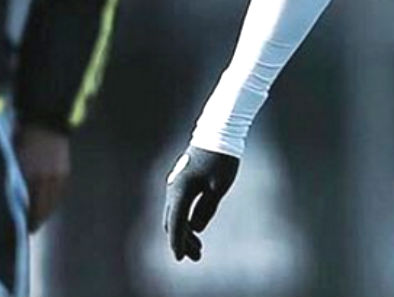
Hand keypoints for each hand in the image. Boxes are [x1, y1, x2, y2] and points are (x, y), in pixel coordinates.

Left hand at [15, 124, 70, 230]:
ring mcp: (58, 176)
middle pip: (43, 208)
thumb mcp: (14, 158)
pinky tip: (48, 204)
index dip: (27, 220)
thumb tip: (12, 197)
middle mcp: (47, 179)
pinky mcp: (65, 172)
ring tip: (39, 219)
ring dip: (46, 212)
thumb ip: (14, 178)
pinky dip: (54, 201)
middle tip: (30, 230)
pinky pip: (59, 193)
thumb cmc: (23, 138)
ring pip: (53, 202)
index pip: (30, 206)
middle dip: (37, 220)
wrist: (46, 121)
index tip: (22, 230)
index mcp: (31, 176)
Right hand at [163, 146, 239, 261]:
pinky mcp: (181, 181)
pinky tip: (195, 228)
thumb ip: (206, 209)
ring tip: (198, 248)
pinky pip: (178, 206)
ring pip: (174, 214)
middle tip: (196, 257)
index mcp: (181, 191)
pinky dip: (184, 220)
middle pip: (173, 222)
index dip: (178, 243)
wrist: (217, 133)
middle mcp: (174, 189)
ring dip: (184, 232)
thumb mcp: (218, 188)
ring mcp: (175, 184)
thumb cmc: (221, 159)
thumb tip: (196, 228)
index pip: (176, 224)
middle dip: (182, 241)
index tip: (180, 259)